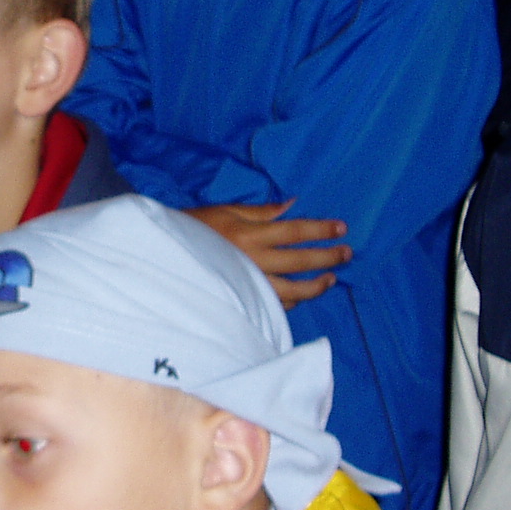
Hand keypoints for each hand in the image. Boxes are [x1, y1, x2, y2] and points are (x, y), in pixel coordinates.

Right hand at [188, 201, 350, 306]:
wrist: (163, 256)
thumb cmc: (192, 227)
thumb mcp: (225, 210)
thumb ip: (261, 211)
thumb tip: (292, 205)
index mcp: (250, 233)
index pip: (296, 230)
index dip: (322, 229)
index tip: (342, 229)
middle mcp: (253, 260)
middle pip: (301, 261)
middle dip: (328, 257)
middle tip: (347, 253)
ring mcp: (248, 285)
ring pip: (293, 290)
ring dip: (316, 285)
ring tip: (330, 279)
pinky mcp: (242, 302)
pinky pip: (274, 304)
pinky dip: (292, 301)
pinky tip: (300, 296)